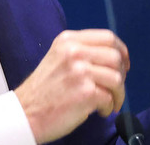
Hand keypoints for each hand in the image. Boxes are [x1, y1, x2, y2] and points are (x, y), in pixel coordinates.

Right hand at [14, 29, 129, 143]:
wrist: (25, 113)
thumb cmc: (44, 89)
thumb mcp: (58, 57)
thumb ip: (82, 51)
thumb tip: (114, 57)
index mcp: (68, 40)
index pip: (107, 37)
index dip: (121, 50)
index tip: (124, 64)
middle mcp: (74, 52)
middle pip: (115, 56)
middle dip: (121, 74)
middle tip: (116, 88)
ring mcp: (80, 71)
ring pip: (117, 78)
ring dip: (118, 94)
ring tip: (109, 102)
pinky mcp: (85, 92)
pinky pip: (109, 98)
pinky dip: (108, 107)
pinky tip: (99, 111)